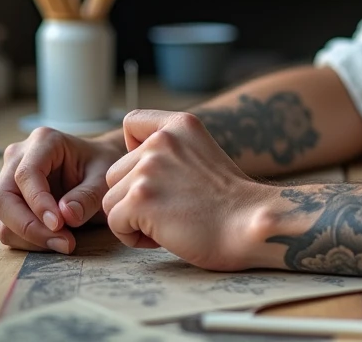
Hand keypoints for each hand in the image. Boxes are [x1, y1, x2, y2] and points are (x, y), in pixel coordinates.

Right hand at [0, 127, 125, 252]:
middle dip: (28, 227)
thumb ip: (88, 195)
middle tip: (63, 243)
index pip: (26, 174)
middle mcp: (18, 156)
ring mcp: (7, 177)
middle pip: (2, 197)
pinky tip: (53, 241)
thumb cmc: (100, 165)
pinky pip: (4, 225)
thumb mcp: (104, 176)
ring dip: (27, 237)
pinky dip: (25, 240)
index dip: (38, 203)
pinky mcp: (7, 199)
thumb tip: (67, 216)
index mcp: (43, 141)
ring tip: (63, 244)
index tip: (59, 225)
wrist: (96, 165)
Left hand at [102, 110, 270, 270]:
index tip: (158, 174)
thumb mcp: (202, 155)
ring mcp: (149, 168)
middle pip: (115, 172)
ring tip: (169, 223)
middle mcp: (161, 140)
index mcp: (181, 125)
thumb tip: (135, 169)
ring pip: (111, 200)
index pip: (131, 123)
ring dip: (133, 218)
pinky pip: (115, 223)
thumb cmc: (230, 203)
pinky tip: (164, 236)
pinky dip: (133, 237)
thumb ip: (171, 152)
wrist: (250, 224)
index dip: (134, 152)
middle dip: (134, 196)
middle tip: (172, 209)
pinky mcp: (140, 199)